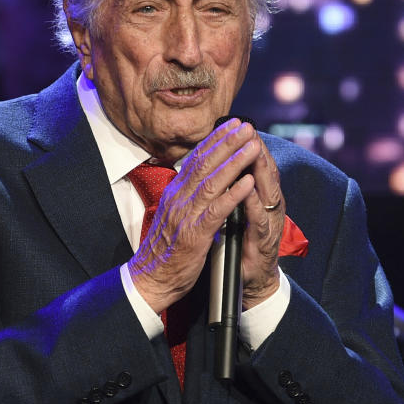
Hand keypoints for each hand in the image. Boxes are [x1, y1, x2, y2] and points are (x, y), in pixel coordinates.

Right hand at [129, 119, 259, 313]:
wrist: (151, 278)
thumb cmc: (166, 250)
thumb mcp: (174, 215)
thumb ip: (187, 196)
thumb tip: (199, 178)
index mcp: (175, 193)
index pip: (196, 159)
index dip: (215, 140)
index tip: (232, 125)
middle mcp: (179, 199)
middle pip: (205, 163)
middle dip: (227, 142)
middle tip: (246, 126)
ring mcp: (186, 215)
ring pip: (212, 181)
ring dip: (234, 162)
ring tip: (252, 146)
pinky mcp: (195, 234)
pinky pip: (216, 210)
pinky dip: (233, 194)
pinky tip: (247, 182)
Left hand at [239, 131, 283, 308]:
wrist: (251, 280)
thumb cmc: (242, 244)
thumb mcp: (235, 211)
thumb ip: (233, 189)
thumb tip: (223, 165)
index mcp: (259, 197)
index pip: (254, 164)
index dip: (244, 144)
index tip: (234, 123)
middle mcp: (267, 206)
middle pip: (264, 171)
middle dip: (255, 148)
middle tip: (247, 128)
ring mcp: (268, 222)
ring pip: (266, 190)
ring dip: (259, 169)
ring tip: (252, 149)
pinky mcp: (264, 241)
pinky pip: (258, 218)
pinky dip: (253, 202)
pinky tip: (248, 188)